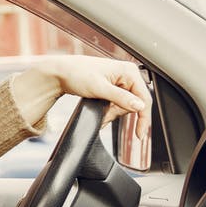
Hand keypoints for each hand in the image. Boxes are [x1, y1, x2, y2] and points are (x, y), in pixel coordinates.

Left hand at [31, 55, 152, 137]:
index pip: (144, 99)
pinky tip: (100, 109)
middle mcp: (127, 75)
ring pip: (124, 106)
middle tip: (104, 116)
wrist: (61, 73)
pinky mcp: (114, 87)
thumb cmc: (77, 74)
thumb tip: (140, 106)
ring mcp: (121, 81)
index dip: (143, 118)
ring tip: (98, 109)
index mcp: (129, 71)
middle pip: (134, 104)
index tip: (139, 135)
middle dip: (118, 113)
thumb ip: (121, 98)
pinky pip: (117, 104)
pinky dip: (109, 110)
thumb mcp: (100, 88)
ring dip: (112, 113)